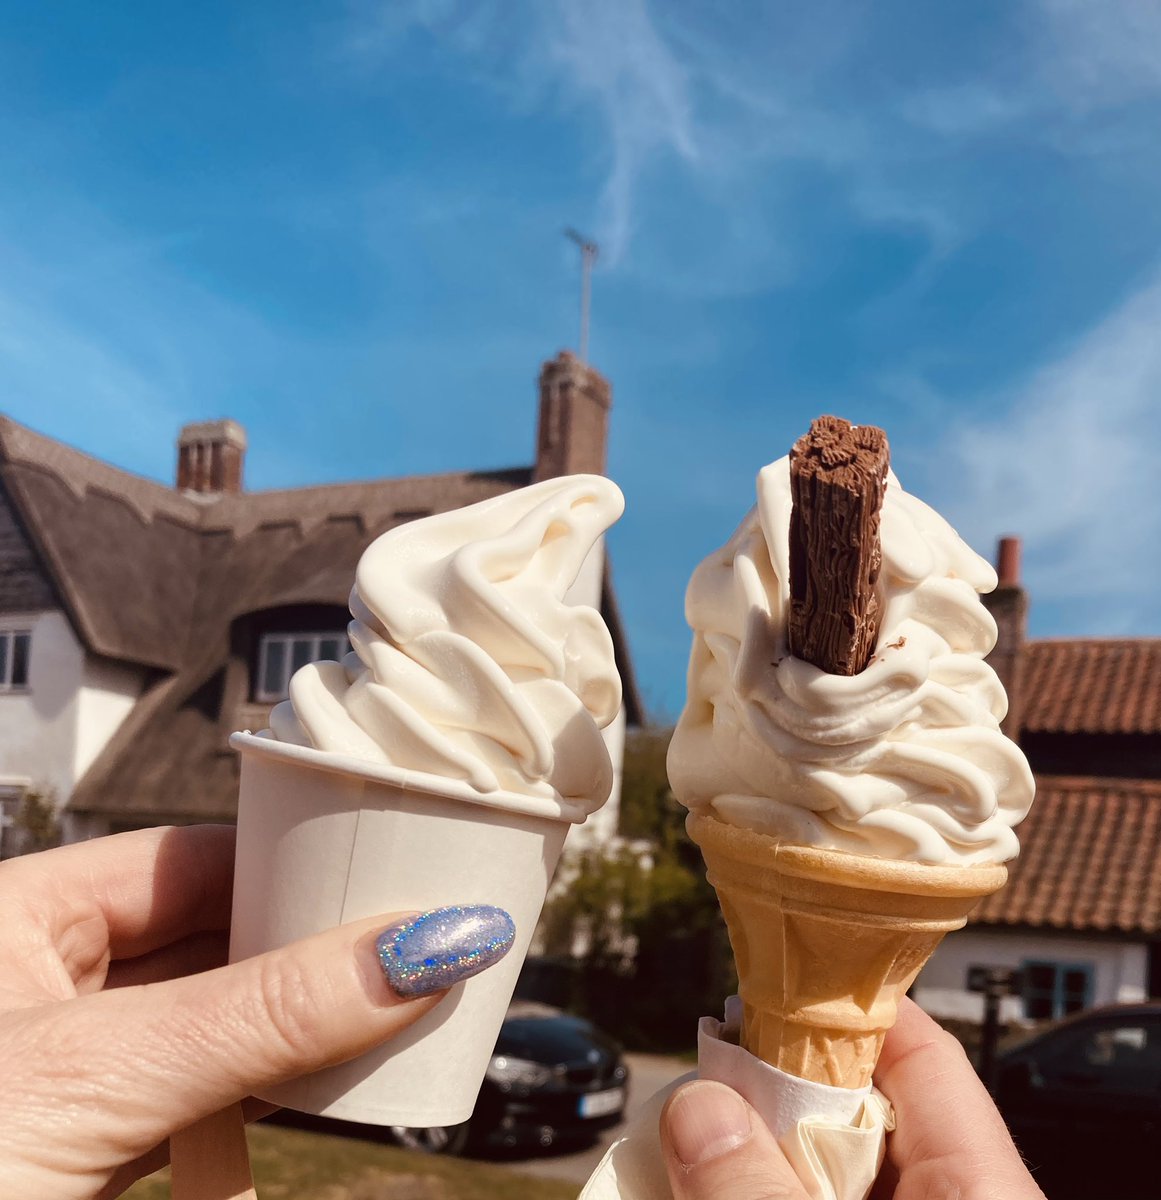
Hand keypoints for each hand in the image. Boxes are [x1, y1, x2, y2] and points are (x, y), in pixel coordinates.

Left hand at [0, 826, 470, 1198]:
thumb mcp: (102, 1078)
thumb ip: (268, 1013)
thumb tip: (425, 945)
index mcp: (17, 914)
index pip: (193, 857)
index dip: (294, 864)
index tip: (391, 881)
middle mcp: (43, 978)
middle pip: (215, 938)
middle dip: (308, 957)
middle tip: (408, 960)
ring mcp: (67, 1066)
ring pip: (214, 1023)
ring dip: (292, 1038)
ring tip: (380, 1030)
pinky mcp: (86, 1142)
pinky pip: (196, 1098)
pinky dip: (254, 1106)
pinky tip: (297, 1116)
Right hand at [659, 998, 1044, 1199]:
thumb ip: (759, 1194)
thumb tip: (696, 1106)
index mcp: (985, 1191)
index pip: (921, 1051)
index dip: (840, 1004)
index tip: (760, 984)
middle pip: (865, 1110)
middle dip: (777, 1092)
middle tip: (704, 1084)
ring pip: (832, 1170)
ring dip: (760, 1154)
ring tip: (690, 1141)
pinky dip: (768, 1192)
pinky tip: (711, 1188)